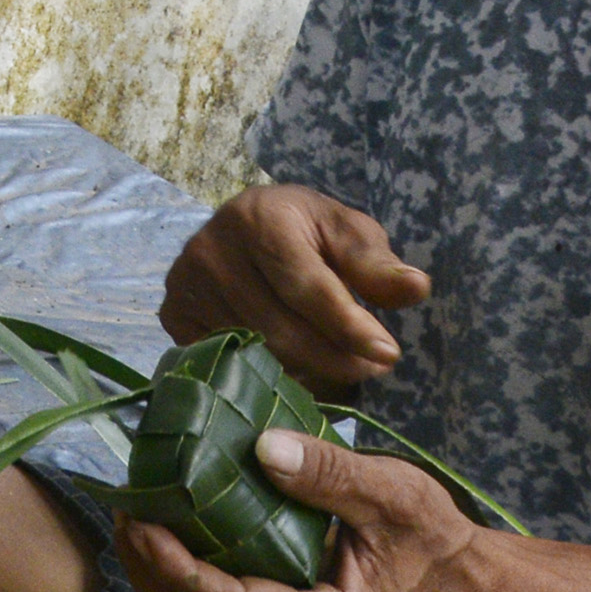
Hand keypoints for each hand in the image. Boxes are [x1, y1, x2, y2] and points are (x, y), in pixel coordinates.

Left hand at [122, 428, 492, 591]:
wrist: (455, 580)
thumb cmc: (430, 538)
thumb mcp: (394, 495)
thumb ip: (332, 474)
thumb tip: (263, 446)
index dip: (175, 568)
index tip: (141, 523)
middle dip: (149, 570)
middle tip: (124, 508)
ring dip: (155, 575)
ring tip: (134, 515)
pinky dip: (177, 576)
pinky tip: (167, 528)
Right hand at [159, 185, 429, 391]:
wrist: (249, 228)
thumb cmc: (309, 232)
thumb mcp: (348, 234)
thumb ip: (377, 265)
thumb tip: (416, 288)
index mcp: (257, 218)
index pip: (308, 286)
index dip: (350, 325)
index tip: (390, 354)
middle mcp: (210, 249)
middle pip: (281, 330)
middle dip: (335, 357)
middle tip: (372, 367)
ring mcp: (184, 285)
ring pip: (256, 353)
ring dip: (306, 370)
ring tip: (338, 365)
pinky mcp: (174, 315)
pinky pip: (228, 363)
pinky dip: (266, 373)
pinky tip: (294, 366)